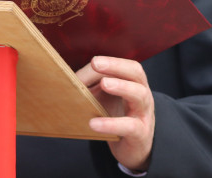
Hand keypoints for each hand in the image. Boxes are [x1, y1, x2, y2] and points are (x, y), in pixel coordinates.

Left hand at [77, 56, 155, 172]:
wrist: (134, 149)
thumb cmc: (118, 118)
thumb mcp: (106, 99)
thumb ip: (92, 87)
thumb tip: (68, 79)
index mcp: (134, 83)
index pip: (125, 66)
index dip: (109, 62)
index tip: (91, 63)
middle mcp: (143, 94)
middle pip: (136, 73)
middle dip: (116, 66)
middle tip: (96, 63)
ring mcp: (143, 114)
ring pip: (139, 95)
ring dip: (121, 87)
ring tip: (104, 84)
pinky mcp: (140, 134)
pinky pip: (129, 126)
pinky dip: (111, 124)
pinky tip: (94, 123)